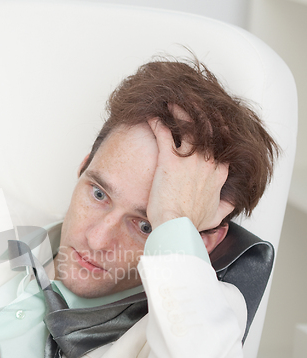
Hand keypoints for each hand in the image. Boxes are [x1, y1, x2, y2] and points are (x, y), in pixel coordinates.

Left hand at [147, 108, 233, 231]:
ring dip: (179, 111)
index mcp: (218, 172)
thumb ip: (226, 206)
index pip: (222, 144)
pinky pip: (163, 133)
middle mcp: (207, 161)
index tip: (211, 124)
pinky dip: (157, 122)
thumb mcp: (216, 215)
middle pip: (208, 129)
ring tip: (171, 103)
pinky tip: (151, 116)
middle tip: (192, 104)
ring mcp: (189, 159)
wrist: (177, 226)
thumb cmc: (192, 222)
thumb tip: (233, 203)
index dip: (217, 131)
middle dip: (200, 113)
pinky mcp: (169, 160)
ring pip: (188, 126)